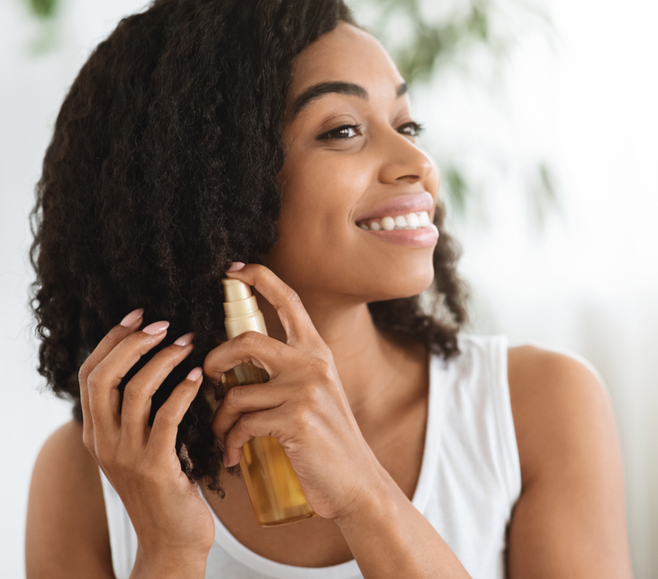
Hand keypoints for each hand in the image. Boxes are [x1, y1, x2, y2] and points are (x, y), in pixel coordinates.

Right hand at [79, 310, 213, 567]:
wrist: (172, 540)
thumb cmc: (167, 486)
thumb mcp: (141, 447)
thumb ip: (141, 414)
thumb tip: (161, 363)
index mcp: (96, 433)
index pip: (90, 374)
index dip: (112, 340)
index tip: (138, 315)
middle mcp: (104, 442)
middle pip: (103, 377)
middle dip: (132, 343)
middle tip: (163, 325)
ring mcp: (127, 456)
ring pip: (134, 392)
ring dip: (163, 361)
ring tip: (188, 343)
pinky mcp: (156, 467)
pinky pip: (166, 419)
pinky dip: (182, 391)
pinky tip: (198, 377)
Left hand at [204, 263, 386, 520]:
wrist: (355, 482)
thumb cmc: (327, 442)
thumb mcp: (315, 396)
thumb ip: (287, 374)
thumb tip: (236, 367)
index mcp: (317, 352)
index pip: (289, 301)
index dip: (260, 278)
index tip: (234, 269)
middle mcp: (313, 364)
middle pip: (247, 341)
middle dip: (215, 360)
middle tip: (208, 378)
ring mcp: (305, 391)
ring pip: (237, 393)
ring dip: (219, 420)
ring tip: (222, 435)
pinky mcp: (295, 420)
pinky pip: (243, 424)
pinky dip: (230, 442)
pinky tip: (233, 454)